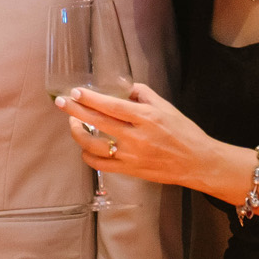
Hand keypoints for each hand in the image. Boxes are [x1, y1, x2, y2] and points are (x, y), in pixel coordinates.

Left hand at [57, 84, 221, 193]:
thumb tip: (124, 88)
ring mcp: (131, 156)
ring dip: (78, 133)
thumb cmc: (184, 132)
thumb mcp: (166, 107)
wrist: (197, 162)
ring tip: (73, 124)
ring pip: (93, 146)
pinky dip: (88, 155)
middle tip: (61, 102)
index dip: (90, 99)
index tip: (76, 92)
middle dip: (75, 111)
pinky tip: (85, 147)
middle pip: (97, 123)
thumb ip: (143, 94)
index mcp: (146, 118)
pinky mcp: (129, 170)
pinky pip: (100, 165)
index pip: (111, 106)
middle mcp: (136, 137)